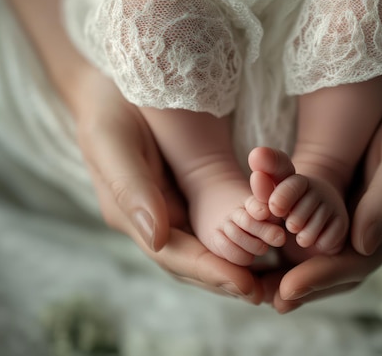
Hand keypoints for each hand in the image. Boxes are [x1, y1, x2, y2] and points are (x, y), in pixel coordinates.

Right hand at [74, 74, 264, 303]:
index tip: (244, 285)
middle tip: (267, 293)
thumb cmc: (109, 113)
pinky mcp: (188, 197)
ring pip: (207, 249)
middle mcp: (155, 222)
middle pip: (194, 263)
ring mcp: (172, 211)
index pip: (174, 256)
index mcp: (133, 217)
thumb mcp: (112, 144)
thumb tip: (157, 239)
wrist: (115, 89)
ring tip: (272, 281)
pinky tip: (265, 243)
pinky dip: (239, 238)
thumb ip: (132, 191)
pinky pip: (215, 225)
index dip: (209, 272)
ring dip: (237, 266)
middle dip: (228, 278)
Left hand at [265, 64, 381, 312]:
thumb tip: (361, 246)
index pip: (359, 262)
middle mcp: (377, 227)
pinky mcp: (342, 200)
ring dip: (294, 272)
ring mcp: (359, 216)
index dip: (323, 278)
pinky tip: (267, 251)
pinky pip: (313, 226)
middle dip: (303, 285)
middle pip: (338, 269)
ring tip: (258, 288)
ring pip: (324, 254)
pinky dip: (291, 242)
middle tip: (264, 298)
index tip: (287, 290)